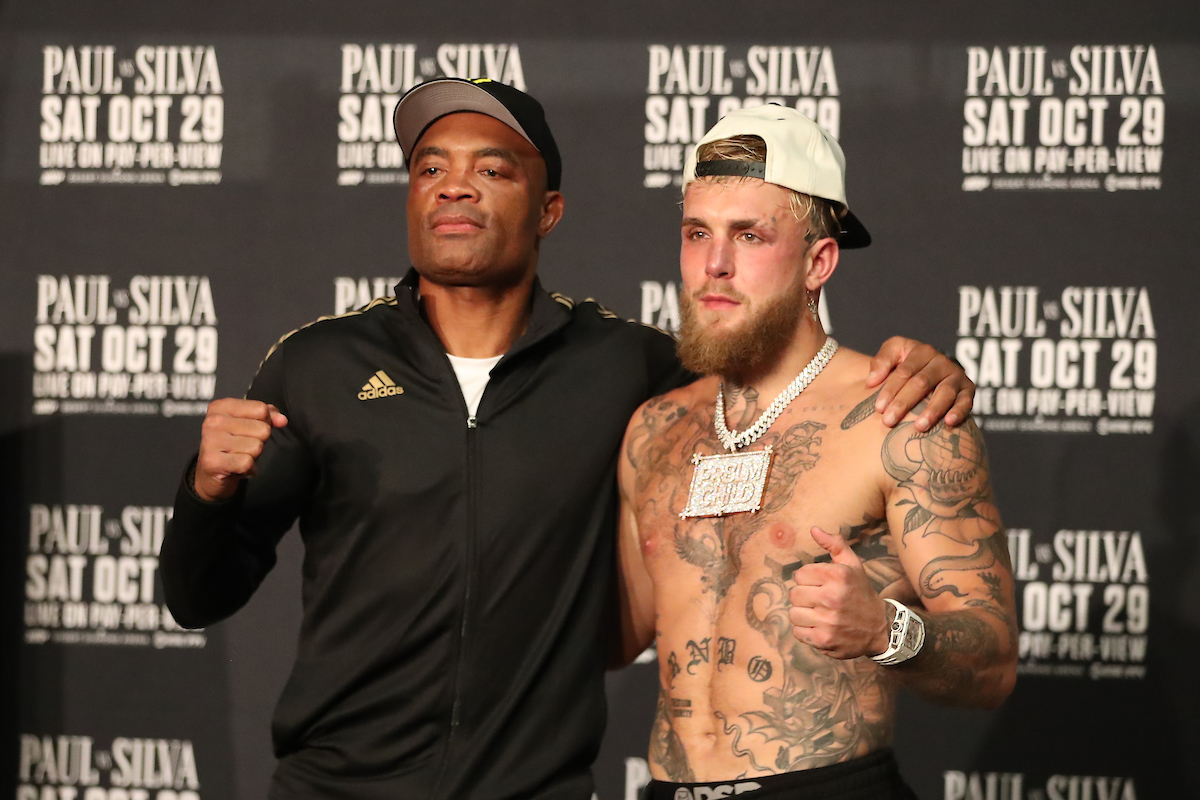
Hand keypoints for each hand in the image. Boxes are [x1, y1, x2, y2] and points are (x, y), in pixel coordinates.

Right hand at [194, 398, 287, 501]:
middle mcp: (213, 421)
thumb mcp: (249, 423)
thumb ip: (268, 416)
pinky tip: (237, 468)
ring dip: (253, 456)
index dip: (265, 422)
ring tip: (239, 456)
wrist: (212, 473)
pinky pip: (247, 463)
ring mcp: (210, 441)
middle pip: (263, 429)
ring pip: (257, 447)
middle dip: (259, 441)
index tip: (251, 430)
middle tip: (243, 447)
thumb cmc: (234, 444)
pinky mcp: (212, 462)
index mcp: (221, 407)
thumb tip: (282, 420)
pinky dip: (248, 469)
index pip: (261, 409)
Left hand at [788, 527, 889, 658]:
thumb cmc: (861, 592)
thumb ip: (834, 544)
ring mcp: (828, 621)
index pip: (800, 574)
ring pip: (793, 614)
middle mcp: (832, 597)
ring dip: (803, 614)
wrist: (881, 628)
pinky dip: (805, 631)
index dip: (808, 579)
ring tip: (818, 614)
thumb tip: (813, 529)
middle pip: (794, 594)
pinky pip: (797, 632)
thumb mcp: (852, 565)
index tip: (820, 584)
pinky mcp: (824, 640)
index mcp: (838, 575)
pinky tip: (819, 627)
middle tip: (819, 600)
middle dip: (804, 596)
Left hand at [867, 336, 973, 430]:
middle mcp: (941, 361)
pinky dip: (959, 411)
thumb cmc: (907, 363)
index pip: (904, 371)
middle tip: (889, 421)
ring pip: (945, 392)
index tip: (878, 408)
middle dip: (904, 403)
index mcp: (922, 351)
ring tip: (919, 427)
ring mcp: (956, 375)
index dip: (890, 389)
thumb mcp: (894, 353)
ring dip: (932, 411)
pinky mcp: (968, 390)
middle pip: (921, 383)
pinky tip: (949, 423)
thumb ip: (881, 361)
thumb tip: (871, 381)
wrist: (932, 369)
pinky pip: (966, 401)